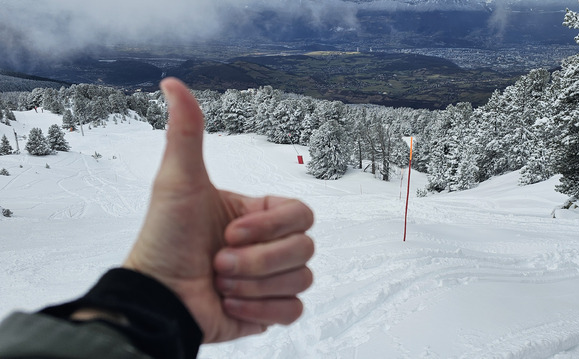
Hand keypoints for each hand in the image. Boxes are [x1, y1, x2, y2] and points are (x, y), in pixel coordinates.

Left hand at [123, 78, 314, 342]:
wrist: (157, 300)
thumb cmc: (164, 240)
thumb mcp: (178, 182)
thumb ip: (186, 133)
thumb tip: (171, 83)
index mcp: (258, 214)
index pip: (301, 213)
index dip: (271, 227)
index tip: (230, 232)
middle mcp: (269, 245)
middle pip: (305, 248)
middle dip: (257, 260)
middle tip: (219, 262)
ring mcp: (271, 279)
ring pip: (301, 279)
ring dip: (254, 285)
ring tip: (220, 284)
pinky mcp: (269, 310)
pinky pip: (293, 310)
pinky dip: (261, 309)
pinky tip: (230, 304)